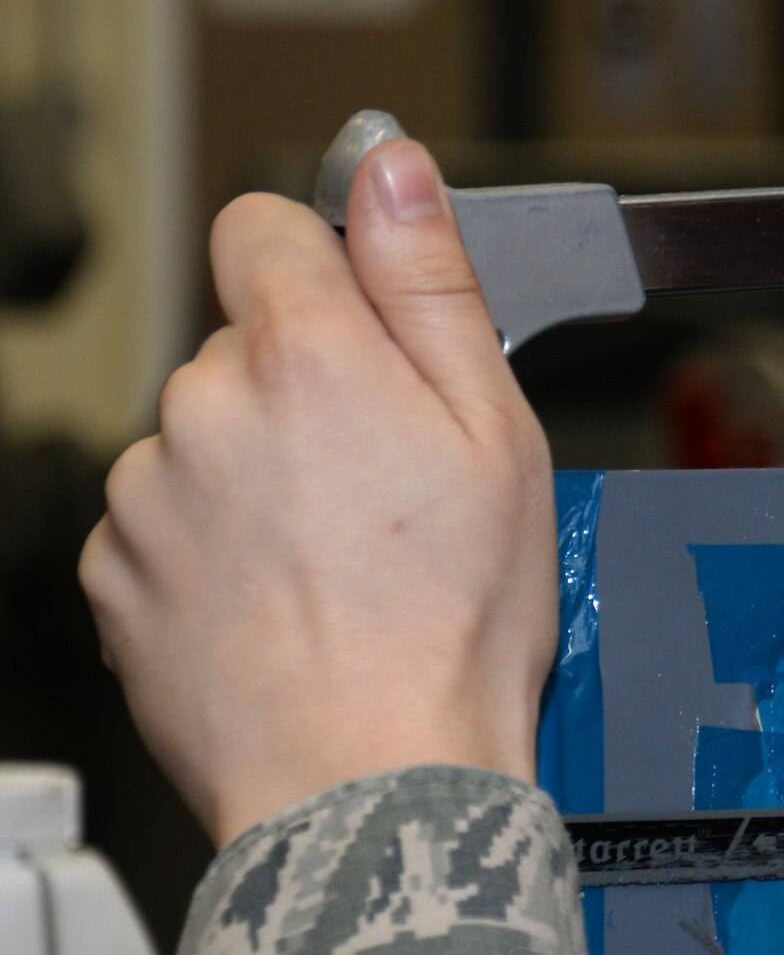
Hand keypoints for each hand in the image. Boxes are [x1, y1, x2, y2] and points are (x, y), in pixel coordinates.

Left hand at [80, 141, 556, 847]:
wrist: (368, 782)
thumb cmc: (450, 622)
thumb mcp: (496, 428)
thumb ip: (429, 280)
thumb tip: (392, 171)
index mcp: (301, 353)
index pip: (264, 226)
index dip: (320, 262)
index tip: (362, 318)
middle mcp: (200, 407)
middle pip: (245, 344)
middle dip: (309, 386)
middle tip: (387, 479)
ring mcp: (146, 494)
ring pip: (205, 435)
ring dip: (259, 468)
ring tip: (340, 556)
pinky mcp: (116, 575)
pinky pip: (166, 519)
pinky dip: (216, 543)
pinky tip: (287, 598)